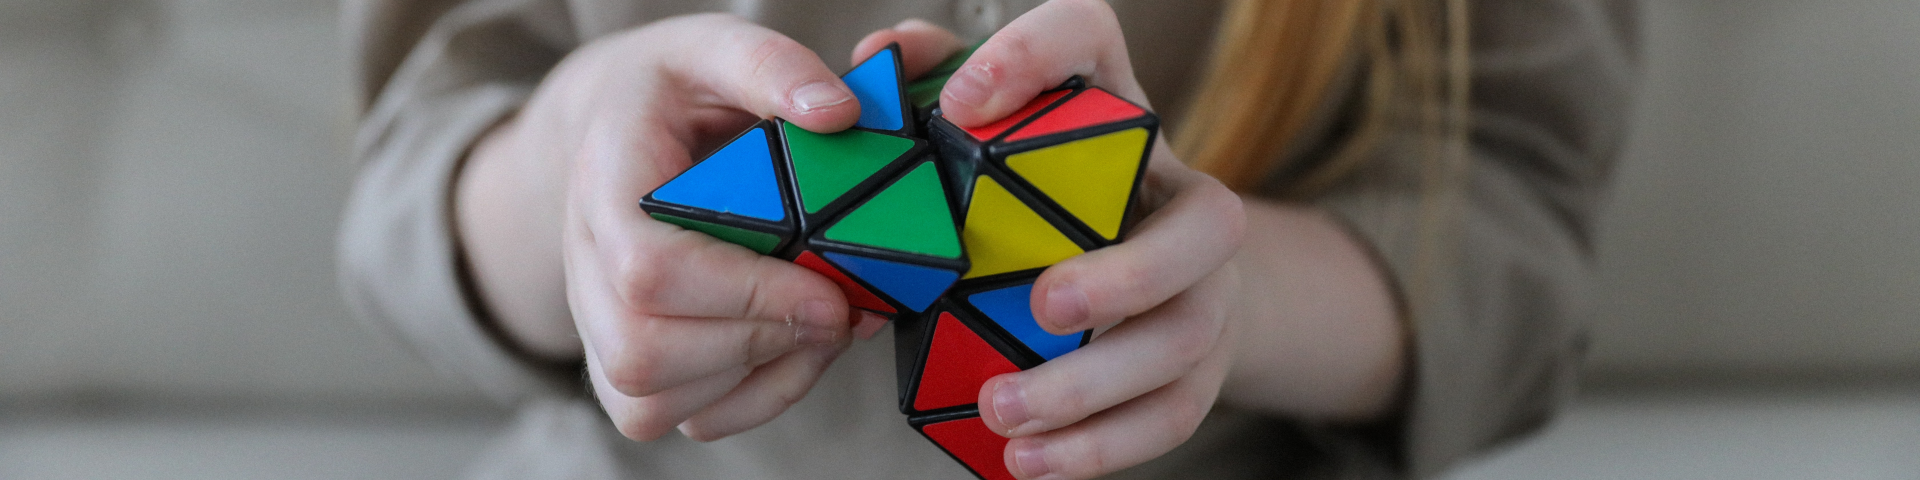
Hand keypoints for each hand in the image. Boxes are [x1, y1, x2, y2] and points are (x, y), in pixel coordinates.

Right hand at [466, 13, 887, 441]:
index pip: (648, 269)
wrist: (614, 130)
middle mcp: (583, 263)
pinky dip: (754, 399)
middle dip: (761, 339)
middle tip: (841, 308)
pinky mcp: (624, 368)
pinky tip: (795, 348)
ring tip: (824, 322)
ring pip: (654, 398)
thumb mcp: (712, 47)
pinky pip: (681, 418)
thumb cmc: (670, 93)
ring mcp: (597, 324)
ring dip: (763, 373)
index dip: (745, 293)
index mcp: (603, 182)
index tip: (828, 290)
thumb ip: (772, 67)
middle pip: (644, 350)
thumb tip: (835, 113)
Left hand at [856, 2, 1247, 477]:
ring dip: (1095, 383)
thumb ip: (929, 92)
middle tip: (1044, 307)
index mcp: (1115, 113)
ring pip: (1184, 335)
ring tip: (1004, 410)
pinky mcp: (1200, 367)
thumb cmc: (1035, 200)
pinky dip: (1101, 445)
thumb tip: (878, 59)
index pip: (1093, 39)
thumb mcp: (985, 144)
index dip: (1034, 56)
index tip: (961, 102)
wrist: (1143, 279)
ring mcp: (1204, 287)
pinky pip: (1172, 413)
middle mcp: (1180, 194)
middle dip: (1128, 272)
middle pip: (1205, 223)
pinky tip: (1027, 461)